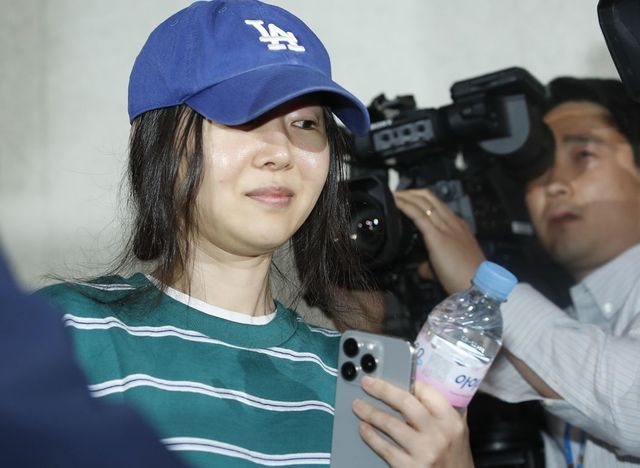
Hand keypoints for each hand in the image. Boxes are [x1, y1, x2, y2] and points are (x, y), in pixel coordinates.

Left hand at [352, 377, 473, 466]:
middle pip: (405, 403)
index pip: (427, 392)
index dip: (407, 381)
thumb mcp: (458, 431)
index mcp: (451, 420)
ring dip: (370, 412)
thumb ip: (444, 410)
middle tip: (367, 383)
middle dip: (382, 390)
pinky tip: (363, 428)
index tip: (392, 376)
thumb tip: (422, 387)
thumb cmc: (456, 458)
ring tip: (358, 405)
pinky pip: (385, 448)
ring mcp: (424, 451)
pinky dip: (371, 436)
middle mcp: (438, 434)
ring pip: (390, 424)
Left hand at [393, 189, 484, 293]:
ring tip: (392, 195)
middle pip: (429, 197)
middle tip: (395, 194)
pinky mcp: (437, 236)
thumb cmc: (466, 279)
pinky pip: (418, 215)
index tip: (406, 199)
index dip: (420, 199)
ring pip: (423, 202)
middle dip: (411, 192)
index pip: (437, 205)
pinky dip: (405, 206)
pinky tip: (395, 203)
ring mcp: (446, 227)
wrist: (479, 286)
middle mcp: (453, 222)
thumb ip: (433, 264)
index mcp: (458, 227)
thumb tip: (423, 268)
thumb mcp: (449, 266)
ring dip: (405, 196)